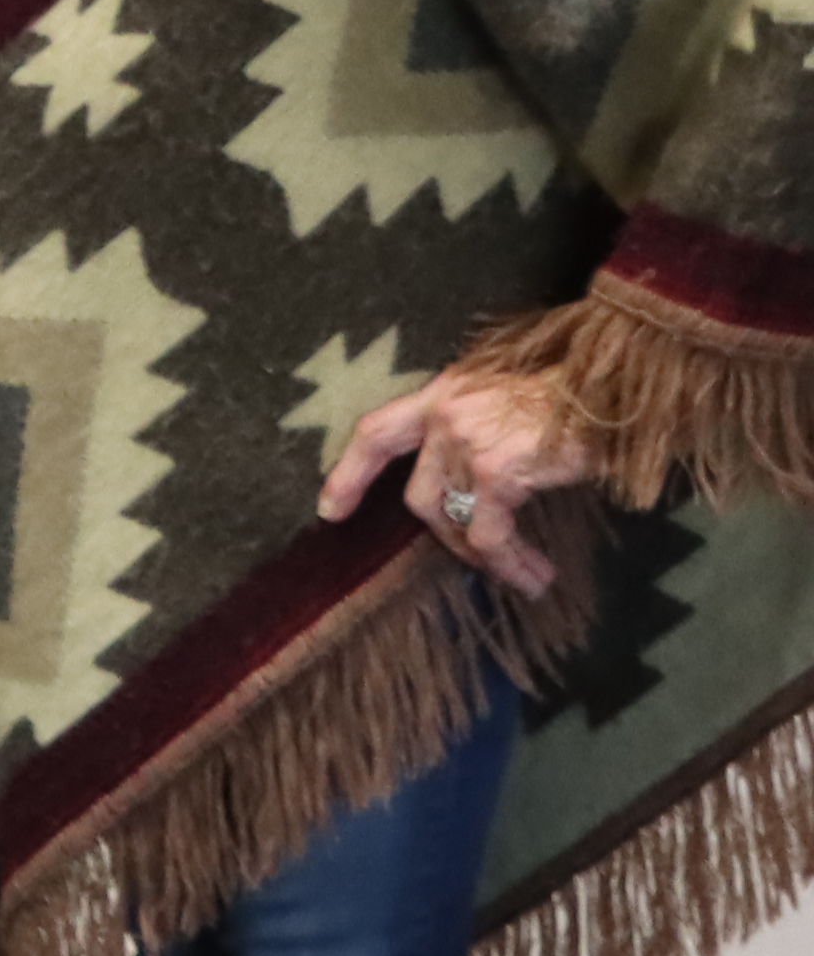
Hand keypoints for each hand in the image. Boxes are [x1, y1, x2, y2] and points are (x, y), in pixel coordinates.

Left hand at [324, 358, 598, 601]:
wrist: (625, 379)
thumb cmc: (582, 393)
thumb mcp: (512, 398)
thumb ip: (479, 429)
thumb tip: (474, 486)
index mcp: (445, 392)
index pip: (376, 432)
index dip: (349, 473)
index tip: (329, 511)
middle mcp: (445, 413)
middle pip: (418, 494)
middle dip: (447, 536)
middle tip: (479, 560)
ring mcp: (465, 441)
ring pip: (453, 519)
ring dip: (485, 557)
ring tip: (524, 576)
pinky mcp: (496, 470)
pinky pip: (488, 533)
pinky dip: (508, 563)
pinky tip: (534, 576)